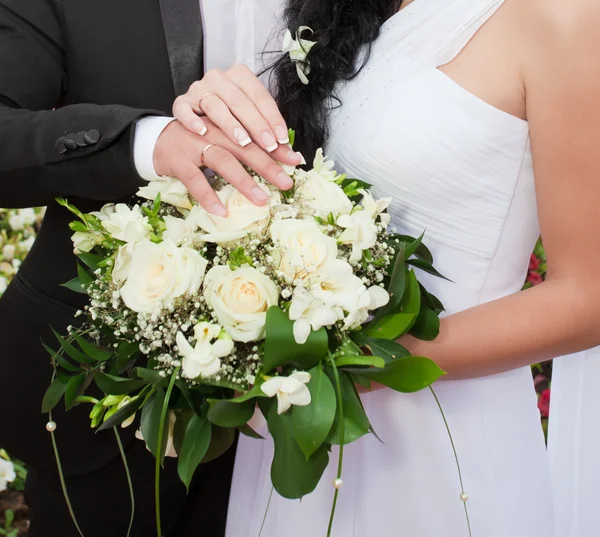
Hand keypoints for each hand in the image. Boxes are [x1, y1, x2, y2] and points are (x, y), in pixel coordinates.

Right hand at [153, 119, 300, 215]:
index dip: (276, 148)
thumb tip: (286, 156)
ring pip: (223, 161)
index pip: (255, 135)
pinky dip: (207, 196)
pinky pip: (194, 180)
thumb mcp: (224, 138)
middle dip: (267, 165)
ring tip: (261, 199)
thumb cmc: (198, 141)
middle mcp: (212, 130)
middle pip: (243, 147)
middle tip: (286, 183)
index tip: (296, 161)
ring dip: (243, 181)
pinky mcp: (178, 160)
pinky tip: (221, 211)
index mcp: (227, 123)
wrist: (157, 139)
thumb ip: (249, 144)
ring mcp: (194, 144)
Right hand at [173, 63, 291, 153]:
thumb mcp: (248, 122)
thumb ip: (267, 135)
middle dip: (256, 125)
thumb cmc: (225, 119)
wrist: (193, 116)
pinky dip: (192, 120)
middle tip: (268, 146)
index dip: (272, 118)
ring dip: (230, 124)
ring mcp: (198, 90)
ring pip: (215, 105)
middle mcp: (218, 79)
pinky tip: (202, 132)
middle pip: (240, 101)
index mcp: (239, 77)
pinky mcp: (181, 104)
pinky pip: (183, 110)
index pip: (259, 96)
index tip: (281, 140)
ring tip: (242, 141)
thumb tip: (291, 155)